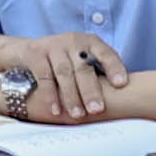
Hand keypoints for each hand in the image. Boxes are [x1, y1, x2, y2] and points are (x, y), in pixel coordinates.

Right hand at [3, 32, 128, 122]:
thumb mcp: (84, 60)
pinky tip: (56, 110)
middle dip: (91, 90)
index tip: (121, 84)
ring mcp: (53, 46)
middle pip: (84, 67)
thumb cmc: (66, 61)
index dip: (114, 68)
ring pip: (64, 73)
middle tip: (97, 110)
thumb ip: (100, 73)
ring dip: (71, 96)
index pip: (106, 54)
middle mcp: (73, 41)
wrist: (29, 51)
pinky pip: (44, 76)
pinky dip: (51, 95)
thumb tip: (126, 98)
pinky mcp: (35, 53)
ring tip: (78, 115)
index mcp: (91, 42)